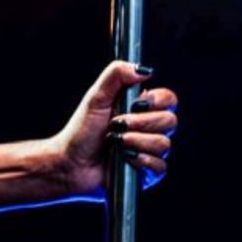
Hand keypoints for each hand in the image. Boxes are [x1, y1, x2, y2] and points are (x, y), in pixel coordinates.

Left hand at [53, 60, 178, 199]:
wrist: (71, 161)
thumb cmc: (82, 129)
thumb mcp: (97, 97)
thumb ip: (117, 75)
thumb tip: (143, 69)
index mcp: (140, 109)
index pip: (169, 99)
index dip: (158, 100)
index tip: (136, 103)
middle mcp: (149, 129)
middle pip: (170, 120)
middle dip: (140, 122)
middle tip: (117, 124)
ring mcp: (150, 151)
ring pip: (164, 144)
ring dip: (135, 141)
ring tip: (115, 142)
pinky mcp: (149, 172)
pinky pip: (159, 166)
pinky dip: (138, 161)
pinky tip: (124, 158)